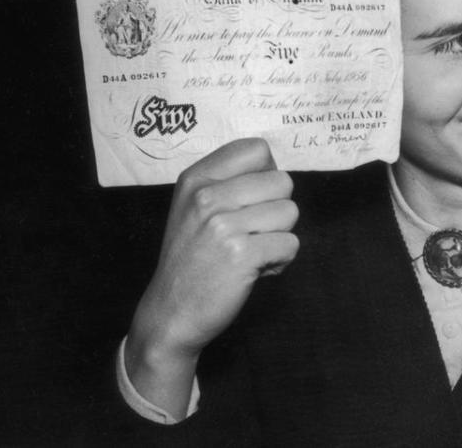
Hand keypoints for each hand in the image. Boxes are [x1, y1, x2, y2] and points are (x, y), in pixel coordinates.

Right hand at [125, 138, 298, 417]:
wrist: (171, 312)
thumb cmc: (192, 259)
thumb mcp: (194, 207)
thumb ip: (228, 182)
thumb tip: (275, 169)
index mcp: (196, 178)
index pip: (257, 149)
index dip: (267, 174)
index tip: (254, 198)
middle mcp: (207, 195)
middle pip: (282, 182)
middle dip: (276, 211)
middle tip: (251, 234)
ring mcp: (222, 224)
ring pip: (290, 212)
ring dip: (279, 237)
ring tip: (251, 252)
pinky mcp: (241, 254)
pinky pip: (290, 244)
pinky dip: (280, 261)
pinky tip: (254, 270)